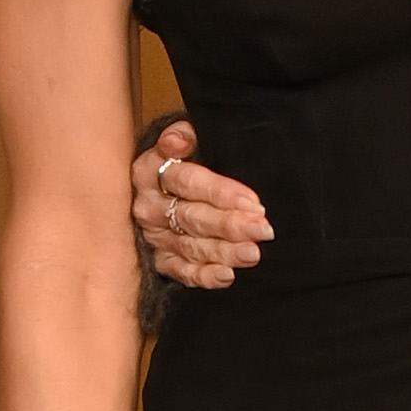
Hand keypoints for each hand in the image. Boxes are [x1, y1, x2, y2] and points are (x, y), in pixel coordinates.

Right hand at [135, 117, 273, 289]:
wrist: (166, 183)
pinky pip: (181, 271)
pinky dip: (204, 276)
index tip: (252, 202)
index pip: (187, 181)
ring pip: (190, 246)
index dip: (221, 193)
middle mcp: (149, 205)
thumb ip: (184, 134)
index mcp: (150, 170)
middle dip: (229, 225)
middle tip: (261, 230)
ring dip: (223, 253)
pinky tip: (226, 275)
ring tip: (252, 254)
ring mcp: (154, 235)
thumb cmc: (186, 157)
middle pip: (191, 217)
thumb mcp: (185, 138)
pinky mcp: (160, 260)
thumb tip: (178, 141)